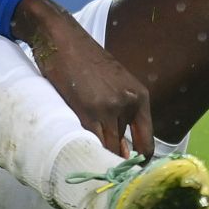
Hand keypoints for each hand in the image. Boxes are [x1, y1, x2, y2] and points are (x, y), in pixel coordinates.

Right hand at [13, 0, 154, 157]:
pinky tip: (76, 153)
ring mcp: (108, 108)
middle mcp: (129, 103)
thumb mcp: (114, 83)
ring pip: (106, 150)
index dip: (136, 164)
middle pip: (123, 150)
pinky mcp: (85, 110)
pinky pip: (90, 143)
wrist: (61, 37)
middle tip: (96, 168)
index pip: (147, 146)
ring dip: (96, 159)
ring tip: (84, 162)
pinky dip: (85, 152)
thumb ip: (121, 114)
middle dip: (110, 161)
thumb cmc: (84, 60)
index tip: (122, 172)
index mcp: (140, 97)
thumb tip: (122, 153)